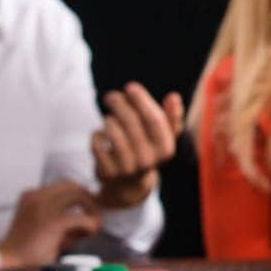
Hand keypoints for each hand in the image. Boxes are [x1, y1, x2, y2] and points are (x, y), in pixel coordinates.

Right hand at [0, 180, 101, 268]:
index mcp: (31, 195)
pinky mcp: (52, 222)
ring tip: (93, 226)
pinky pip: (81, 217)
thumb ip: (65, 217)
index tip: (85, 210)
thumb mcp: (45, 225)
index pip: (63, 185)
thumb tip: (91, 217)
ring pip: (79, 195)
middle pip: (73, 185)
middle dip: (88, 198)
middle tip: (93, 216)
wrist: (10, 263)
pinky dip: (91, 224)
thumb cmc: (27, 248)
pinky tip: (90, 233)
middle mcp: (36, 197)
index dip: (79, 195)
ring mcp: (43, 207)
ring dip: (92, 209)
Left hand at [93, 83, 183, 210]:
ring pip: (113, 132)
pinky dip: (96, 134)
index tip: (130, 86)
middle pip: (131, 123)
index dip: (142, 100)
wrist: (129, 184)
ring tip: (109, 119)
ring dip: (108, 120)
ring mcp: (127, 168)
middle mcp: (148, 160)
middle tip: (111, 96)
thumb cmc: (147, 151)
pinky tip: (100, 134)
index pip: (154, 119)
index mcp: (166, 149)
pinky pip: (97, 143)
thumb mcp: (163, 137)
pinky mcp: (108, 173)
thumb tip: (174, 97)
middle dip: (119, 104)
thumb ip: (171, 117)